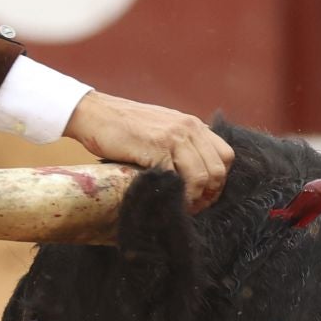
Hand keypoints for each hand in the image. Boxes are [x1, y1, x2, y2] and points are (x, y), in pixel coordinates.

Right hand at [63, 91, 234, 209]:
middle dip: (209, 194)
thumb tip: (194, 172)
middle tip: (194, 207)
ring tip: (181, 206)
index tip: (205, 195)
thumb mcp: (162, 127)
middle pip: (217, 169)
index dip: (219, 180)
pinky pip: (176, 178)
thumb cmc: (125, 126)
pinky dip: (175, 194)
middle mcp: (188, 128)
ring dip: (194, 197)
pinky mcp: (155, 148)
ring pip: (201, 176)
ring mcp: (173, 137)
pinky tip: (166, 199)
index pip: (225, 156)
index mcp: (193, 124)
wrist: (95, 114)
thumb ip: (181, 142)